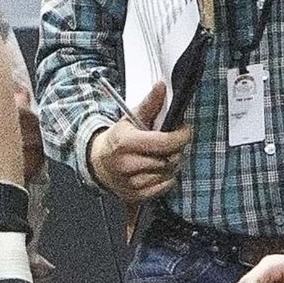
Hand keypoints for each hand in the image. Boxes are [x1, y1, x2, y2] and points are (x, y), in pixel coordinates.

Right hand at [86, 84, 190, 203]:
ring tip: (161, 156)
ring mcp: (131, 183)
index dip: (181, 136)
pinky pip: (165, 187)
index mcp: (125, 142)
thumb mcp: (131, 118)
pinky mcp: (135, 196)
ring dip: (172, 164)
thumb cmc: (119, 139)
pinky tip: (157, 169)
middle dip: (176, 150)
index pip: (164, 142)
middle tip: (171, 143)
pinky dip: (166, 178)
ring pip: (169, 174)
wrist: (98, 163)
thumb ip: (150, 103)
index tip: (184, 130)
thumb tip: (162, 86)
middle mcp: (126, 164)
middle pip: (170, 159)